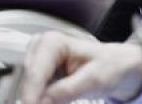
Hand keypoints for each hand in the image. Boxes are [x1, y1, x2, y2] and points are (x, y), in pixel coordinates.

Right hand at [20, 32, 141, 103]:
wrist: (116, 66)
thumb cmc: (109, 65)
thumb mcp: (94, 79)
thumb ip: (66, 90)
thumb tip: (41, 102)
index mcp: (53, 42)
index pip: (34, 74)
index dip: (31, 97)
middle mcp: (39, 49)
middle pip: (25, 83)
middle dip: (34, 100)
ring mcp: (36, 61)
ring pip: (25, 91)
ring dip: (37, 100)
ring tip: (63, 99)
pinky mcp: (37, 75)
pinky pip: (31, 94)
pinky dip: (40, 101)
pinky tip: (52, 102)